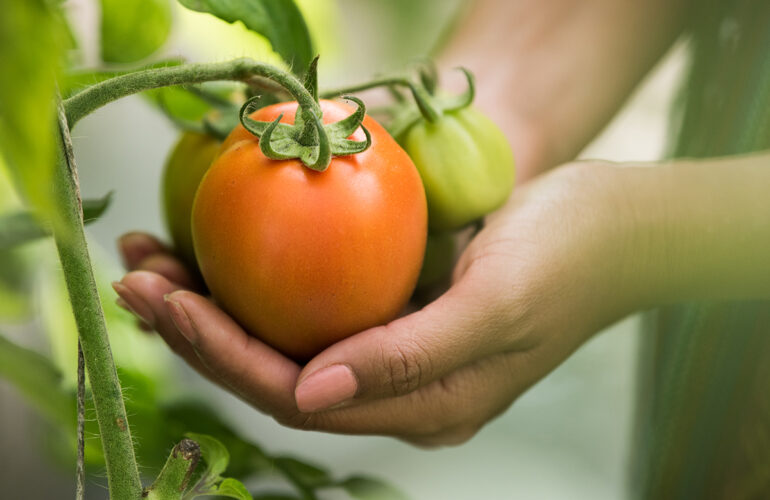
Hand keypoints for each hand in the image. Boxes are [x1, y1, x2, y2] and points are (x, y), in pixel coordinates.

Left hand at [114, 162, 645, 446]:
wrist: (617, 226)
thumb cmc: (568, 258)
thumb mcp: (494, 305)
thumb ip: (408, 359)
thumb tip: (310, 395)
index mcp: (425, 407)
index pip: (301, 395)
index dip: (226, 354)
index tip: (167, 305)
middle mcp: (401, 389)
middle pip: (280, 371)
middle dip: (201, 332)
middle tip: (136, 280)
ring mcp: (397, 349)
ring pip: (287, 338)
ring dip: (219, 304)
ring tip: (154, 265)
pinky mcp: (398, 308)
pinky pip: (313, 304)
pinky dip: (261, 281)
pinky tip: (220, 254)